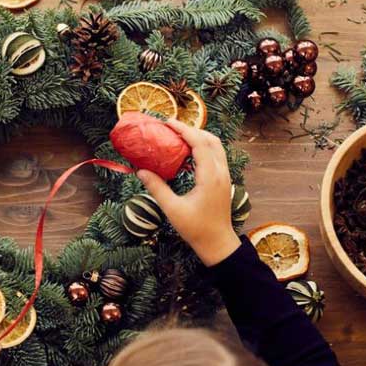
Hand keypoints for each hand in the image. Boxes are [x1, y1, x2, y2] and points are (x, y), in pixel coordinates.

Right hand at [136, 120, 239, 266]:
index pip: (200, 144)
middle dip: (192, 130)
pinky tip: (186, 154)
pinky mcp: (223, 181)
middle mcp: (221, 172)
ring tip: (178, 137)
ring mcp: (225, 176)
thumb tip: (140, 171)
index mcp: (210, 177)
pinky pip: (216, 156)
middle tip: (171, 127)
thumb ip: (157, 188)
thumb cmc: (195, 228)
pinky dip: (203, 148)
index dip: (184, 130)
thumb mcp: (172, 209)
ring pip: (216, 147)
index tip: (168, 123)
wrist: (217, 243)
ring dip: (199, 138)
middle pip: (211, 140)